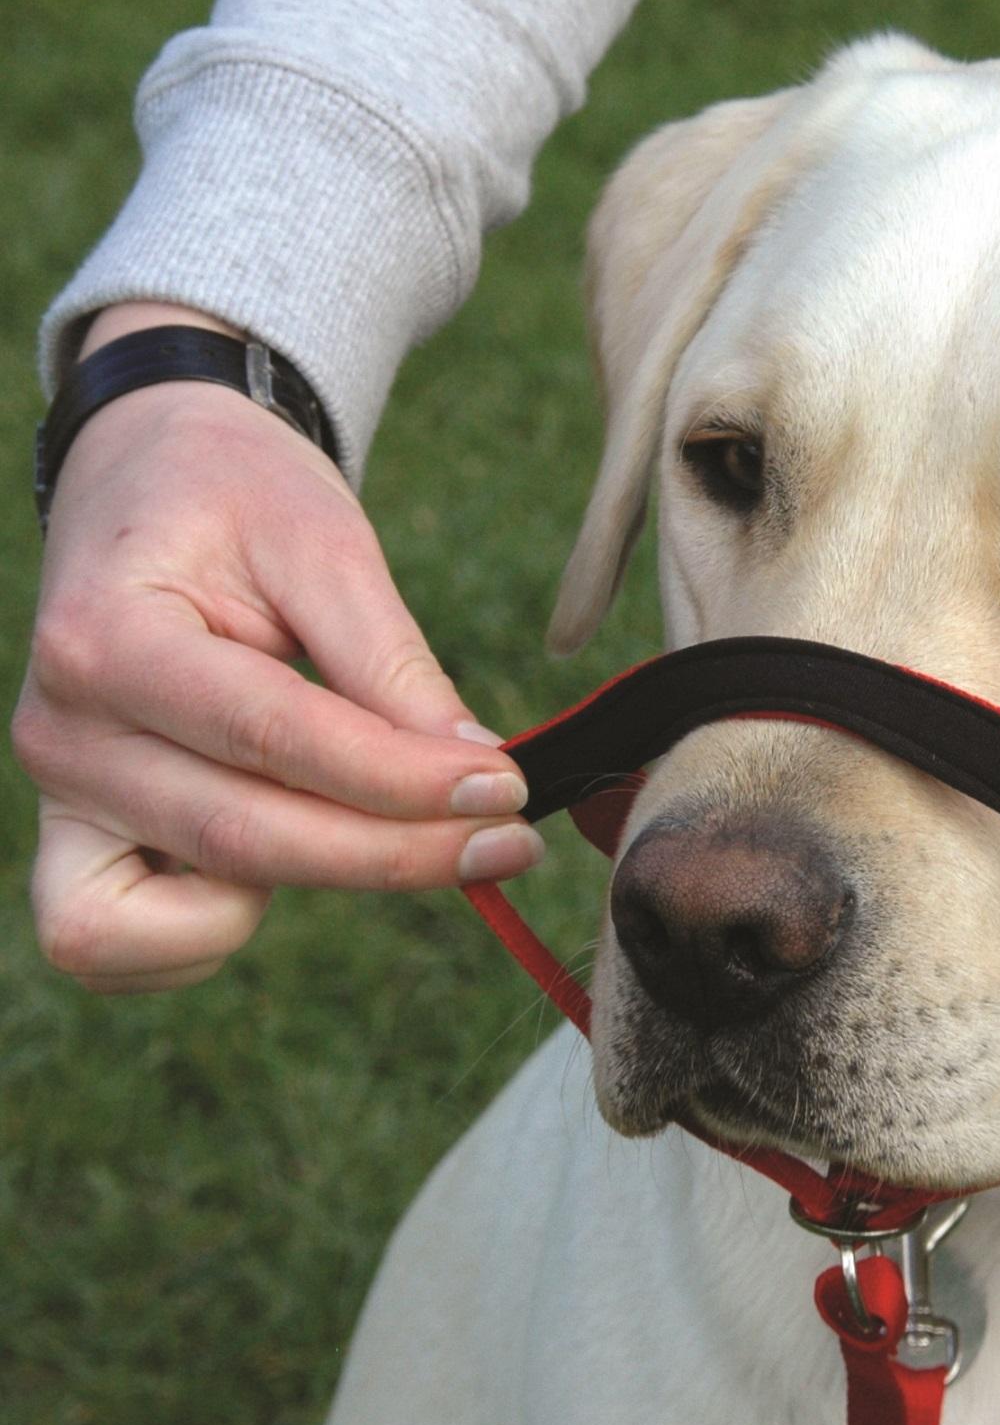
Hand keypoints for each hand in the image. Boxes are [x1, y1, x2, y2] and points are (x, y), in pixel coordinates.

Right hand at [13, 303, 541, 992]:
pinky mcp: (79, 842)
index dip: (400, 780)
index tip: (507, 787)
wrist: (148, 480)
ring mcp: (63, 799)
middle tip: (511, 841)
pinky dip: (212, 936)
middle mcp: (64, 733)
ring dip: (320, 891)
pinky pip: (116, 945)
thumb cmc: (236, 499)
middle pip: (243, 837)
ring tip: (409, 836)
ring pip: (186, 909)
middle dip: (397, 854)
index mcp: (106, 637)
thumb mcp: (324, 544)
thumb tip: (479, 775)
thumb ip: (394, 663)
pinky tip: (306, 859)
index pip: (272, 737)